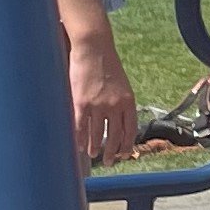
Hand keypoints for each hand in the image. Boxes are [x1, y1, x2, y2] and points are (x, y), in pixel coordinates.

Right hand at [68, 27, 138, 168]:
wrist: (94, 47)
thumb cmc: (106, 63)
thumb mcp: (121, 84)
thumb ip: (120, 102)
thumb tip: (117, 119)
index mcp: (128, 101)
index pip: (130, 129)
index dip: (127, 144)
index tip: (124, 154)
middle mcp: (115, 106)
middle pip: (114, 136)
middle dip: (111, 152)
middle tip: (109, 161)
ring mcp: (98, 105)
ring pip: (96, 134)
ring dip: (94, 148)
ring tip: (93, 154)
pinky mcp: (81, 102)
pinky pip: (80, 127)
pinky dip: (79, 138)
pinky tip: (79, 145)